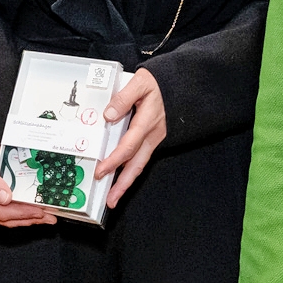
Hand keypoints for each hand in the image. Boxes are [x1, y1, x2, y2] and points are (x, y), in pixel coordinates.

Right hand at [0, 139, 57, 227]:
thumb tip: (4, 198)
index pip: (1, 212)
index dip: (21, 213)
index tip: (38, 211)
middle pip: (7, 218)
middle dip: (29, 218)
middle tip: (48, 216)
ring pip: (10, 218)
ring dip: (29, 218)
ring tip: (46, 217)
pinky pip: (10, 212)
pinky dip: (24, 213)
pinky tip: (35, 211)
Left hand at [97, 69, 166, 208]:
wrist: (181, 84)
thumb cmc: (159, 83)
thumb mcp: (141, 82)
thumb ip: (124, 98)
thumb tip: (108, 115)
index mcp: (147, 122)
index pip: (128, 146)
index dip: (114, 161)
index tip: (101, 171)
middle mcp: (152, 135)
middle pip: (136, 164)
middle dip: (123, 184)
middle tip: (111, 200)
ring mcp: (154, 138)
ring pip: (140, 164)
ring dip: (127, 182)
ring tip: (115, 197)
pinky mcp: (153, 138)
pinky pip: (141, 158)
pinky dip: (131, 170)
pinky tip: (122, 178)